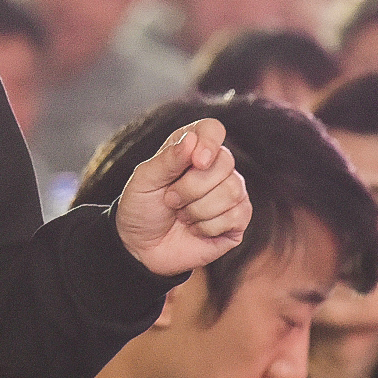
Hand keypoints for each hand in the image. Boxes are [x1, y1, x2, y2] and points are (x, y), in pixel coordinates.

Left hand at [114, 118, 251, 275]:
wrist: (141, 247)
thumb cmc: (141, 208)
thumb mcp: (145, 180)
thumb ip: (168, 159)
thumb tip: (193, 140)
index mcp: (190, 148)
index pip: (212, 130)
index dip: (209, 143)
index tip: (196, 161)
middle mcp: (214, 167)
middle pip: (224, 162)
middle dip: (191, 187)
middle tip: (170, 199)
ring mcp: (229, 193)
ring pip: (232, 190)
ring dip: (197, 209)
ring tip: (181, 215)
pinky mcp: (237, 221)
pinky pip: (237, 215)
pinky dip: (208, 226)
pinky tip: (195, 229)